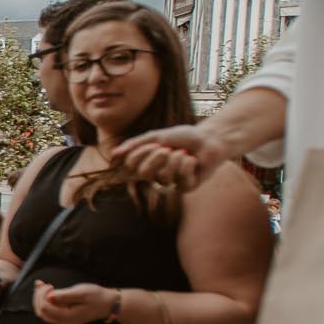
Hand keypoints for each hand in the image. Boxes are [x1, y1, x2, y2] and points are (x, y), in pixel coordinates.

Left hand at [33, 280, 119, 323]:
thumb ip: (64, 296)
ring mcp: (64, 319)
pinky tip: (48, 289)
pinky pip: (50, 310)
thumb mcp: (81, 293)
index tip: (49, 285)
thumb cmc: (97, 297)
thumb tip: (49, 296)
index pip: (45, 308)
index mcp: (68, 317)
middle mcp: (64, 321)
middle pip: (41, 312)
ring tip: (44, 286)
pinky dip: (45, 300)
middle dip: (38, 297)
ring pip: (44, 312)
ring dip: (40, 298)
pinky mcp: (65, 315)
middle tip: (44, 284)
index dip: (42, 296)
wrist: (108, 303)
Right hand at [111, 124, 228, 192]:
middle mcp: (157, 176)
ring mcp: (172, 183)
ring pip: (164, 175)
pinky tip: (194, 161)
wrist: (209, 139)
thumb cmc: (184, 137)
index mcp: (149, 163)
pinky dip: (188, 164)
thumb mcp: (158, 136)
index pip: (133, 165)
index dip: (142, 153)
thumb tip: (114, 153)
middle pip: (145, 173)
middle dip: (157, 157)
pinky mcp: (187, 187)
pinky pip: (181, 178)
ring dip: (176, 158)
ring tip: (186, 153)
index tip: (155, 143)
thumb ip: (136, 144)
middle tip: (170, 148)